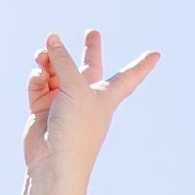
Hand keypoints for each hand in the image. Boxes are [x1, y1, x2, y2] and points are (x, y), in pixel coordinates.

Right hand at [22, 28, 159, 177]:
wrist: (53, 162)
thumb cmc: (75, 129)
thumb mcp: (75, 88)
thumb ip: (63, 59)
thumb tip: (51, 38)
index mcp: (105, 96)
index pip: (128, 77)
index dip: (142, 65)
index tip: (156, 55)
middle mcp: (85, 97)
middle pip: (89, 68)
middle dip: (90, 50)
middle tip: (92, 32)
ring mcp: (63, 102)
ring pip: (56, 70)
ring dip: (49, 59)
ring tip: (42, 54)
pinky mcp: (43, 108)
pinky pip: (39, 83)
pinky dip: (37, 77)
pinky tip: (37, 74)